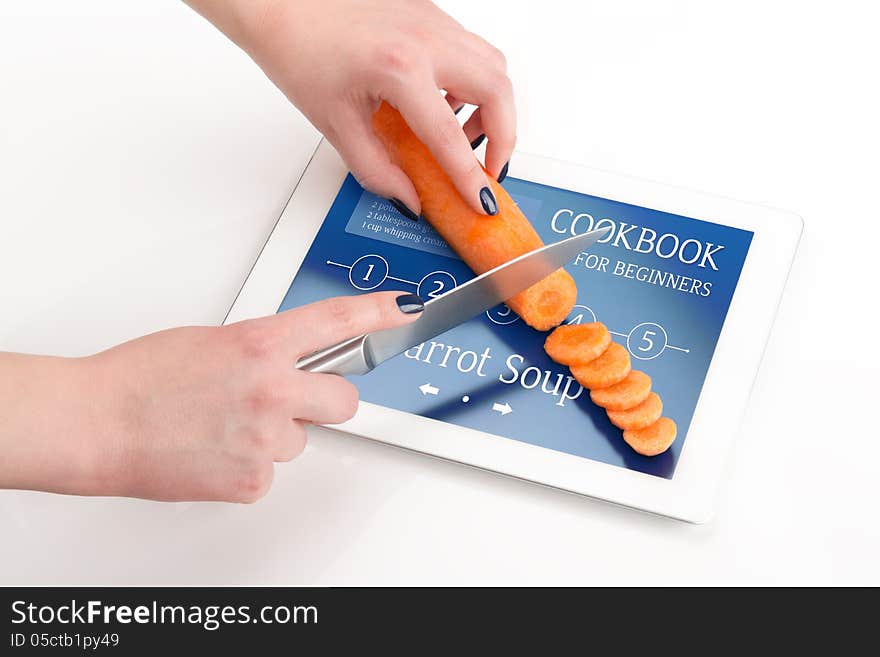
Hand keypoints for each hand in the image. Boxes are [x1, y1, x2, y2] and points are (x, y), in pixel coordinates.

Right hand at [0, 292, 423, 502]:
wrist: (96, 423)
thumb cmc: (140, 378)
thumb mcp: (212, 343)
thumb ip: (261, 351)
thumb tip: (287, 363)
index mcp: (259, 344)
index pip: (338, 322)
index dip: (380, 314)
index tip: (405, 309)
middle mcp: (271, 388)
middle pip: (343, 401)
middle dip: (322, 402)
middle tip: (285, 402)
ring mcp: (265, 437)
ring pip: (299, 440)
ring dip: (272, 436)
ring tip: (222, 428)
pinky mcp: (253, 480)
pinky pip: (270, 473)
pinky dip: (248, 467)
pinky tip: (213, 452)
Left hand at [187, 0, 515, 216]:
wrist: (282, 6)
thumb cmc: (299, 51)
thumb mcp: (336, 125)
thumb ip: (378, 171)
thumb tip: (409, 199)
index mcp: (399, 68)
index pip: (449, 137)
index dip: (470, 178)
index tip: (482, 202)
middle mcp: (425, 39)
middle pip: (497, 91)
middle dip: (504, 138)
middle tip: (488, 169)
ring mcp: (433, 21)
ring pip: (494, 65)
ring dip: (493, 108)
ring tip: (466, 137)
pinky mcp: (432, 14)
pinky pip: (473, 50)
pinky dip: (475, 82)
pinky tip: (447, 102)